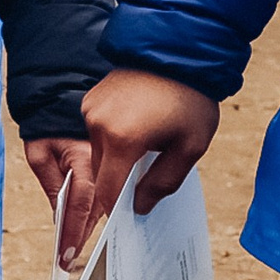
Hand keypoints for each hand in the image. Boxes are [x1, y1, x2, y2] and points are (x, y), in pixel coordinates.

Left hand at [23, 137, 97, 271]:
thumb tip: (58, 215)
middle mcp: (102, 168)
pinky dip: (95, 215)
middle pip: (95, 211)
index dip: (73, 231)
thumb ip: (49, 183)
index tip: (65, 254)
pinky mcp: (107, 171)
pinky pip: (103, 198)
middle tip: (70, 262)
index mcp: (85, 162)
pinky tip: (87, 231)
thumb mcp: (39, 153)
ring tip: (76, 253)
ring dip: (89, 228)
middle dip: (82, 236)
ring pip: (101, 207)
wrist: (61, 105)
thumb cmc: (47, 128)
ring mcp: (108, 170)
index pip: (80, 204)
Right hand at [81, 68, 221, 247]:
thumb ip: (163, 182)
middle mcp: (97, 125)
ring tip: (141, 153)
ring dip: (115, 160)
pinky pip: (96, 132)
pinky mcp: (90, 100)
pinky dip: (111, 140)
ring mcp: (90, 111)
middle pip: (101, 172)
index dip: (114, 211)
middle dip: (117, 184)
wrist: (176, 53)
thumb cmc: (189, 101)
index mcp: (121, 139)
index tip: (118, 226)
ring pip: (97, 152)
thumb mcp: (189, 148)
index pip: (108, 190)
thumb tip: (140, 206)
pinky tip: (134, 131)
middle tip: (136, 190)